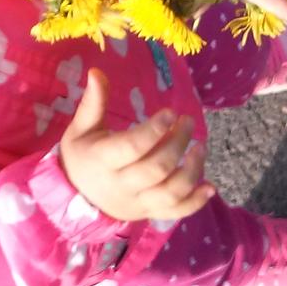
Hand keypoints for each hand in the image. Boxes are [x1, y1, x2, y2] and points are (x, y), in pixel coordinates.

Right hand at [58, 68, 214, 221]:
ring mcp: (137, 203)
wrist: (76, 196)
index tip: (171, 113)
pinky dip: (196, 202)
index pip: (132, 147)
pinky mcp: (149, 213)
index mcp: (102, 160)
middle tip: (188, 122)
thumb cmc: (82, 156)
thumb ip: (93, 103)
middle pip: (156, 168)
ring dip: (192, 171)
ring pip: (170, 193)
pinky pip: (176, 212)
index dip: (154, 130)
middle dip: (177, 143)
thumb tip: (96, 71)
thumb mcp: (81, 129)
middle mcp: (120, 185)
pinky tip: (210, 186)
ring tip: (200, 148)